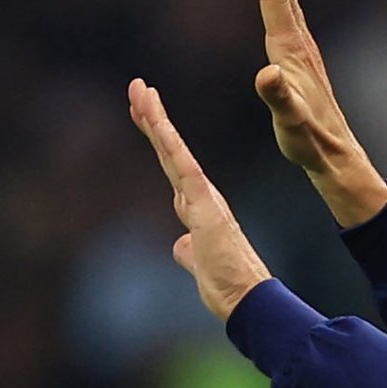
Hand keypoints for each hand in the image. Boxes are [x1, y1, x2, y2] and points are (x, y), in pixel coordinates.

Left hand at [128, 78, 271, 321]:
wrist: (248, 299)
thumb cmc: (228, 287)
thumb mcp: (198, 266)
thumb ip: (189, 251)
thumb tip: (181, 245)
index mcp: (200, 210)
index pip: (173, 168)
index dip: (159, 141)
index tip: (145, 116)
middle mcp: (203, 198)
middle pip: (170, 152)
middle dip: (153, 119)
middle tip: (138, 88)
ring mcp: (204, 199)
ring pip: (174, 151)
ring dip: (156, 120)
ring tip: (140, 91)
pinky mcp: (206, 205)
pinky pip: (183, 167)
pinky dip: (169, 142)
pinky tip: (157, 121)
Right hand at [241, 0, 386, 225]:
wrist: (336, 157)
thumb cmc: (311, 144)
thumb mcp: (291, 125)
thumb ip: (280, 99)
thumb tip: (268, 75)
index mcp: (291, 52)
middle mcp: (299, 45)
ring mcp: (302, 52)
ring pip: (284, 1)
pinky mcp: (301, 62)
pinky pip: (284, 17)